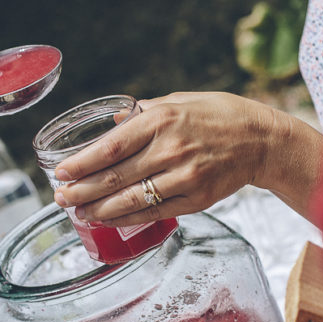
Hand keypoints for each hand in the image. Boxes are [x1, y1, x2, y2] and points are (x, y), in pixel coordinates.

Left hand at [52, 92, 291, 225]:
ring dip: (99, 210)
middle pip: (115, 177)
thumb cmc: (220, 116)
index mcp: (161, 120)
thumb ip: (143, 113)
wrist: (262, 140)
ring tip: (78, 213)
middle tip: (60, 198)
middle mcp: (170, 149)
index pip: (111, 147)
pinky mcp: (196, 199)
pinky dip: (128, 219)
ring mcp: (184, 177)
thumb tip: (112, 123)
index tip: (61, 172)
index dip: (82, 163)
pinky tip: (109, 220)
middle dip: (82, 191)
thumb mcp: (180, 101)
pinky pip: (154, 212)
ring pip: (132, 199)